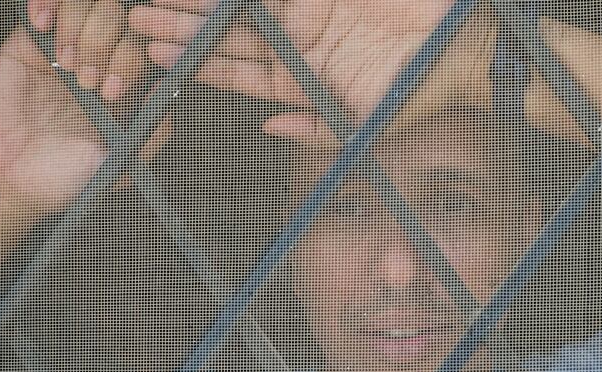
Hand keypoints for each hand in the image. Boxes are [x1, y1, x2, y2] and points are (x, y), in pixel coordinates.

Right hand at [0, 1, 161, 260]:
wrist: (12, 181)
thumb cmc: (69, 177)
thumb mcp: (121, 162)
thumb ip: (152, 130)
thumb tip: (167, 90)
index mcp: (128, 84)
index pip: (144, 46)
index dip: (131, 61)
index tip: (111, 93)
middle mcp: (101, 59)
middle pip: (118, 18)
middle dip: (104, 47)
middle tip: (87, 84)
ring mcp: (66, 46)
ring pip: (85, 6)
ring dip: (78, 29)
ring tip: (66, 68)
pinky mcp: (29, 42)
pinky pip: (44, 3)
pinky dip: (47, 5)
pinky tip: (44, 27)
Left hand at [129, 0, 494, 141]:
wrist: (464, 49)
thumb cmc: (421, 93)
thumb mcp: (368, 124)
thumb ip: (317, 128)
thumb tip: (269, 130)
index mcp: (305, 81)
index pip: (239, 72)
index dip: (196, 63)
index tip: (155, 56)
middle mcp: (303, 46)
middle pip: (232, 35)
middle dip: (185, 27)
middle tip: (137, 18)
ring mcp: (314, 14)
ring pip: (247, 5)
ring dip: (205, 1)